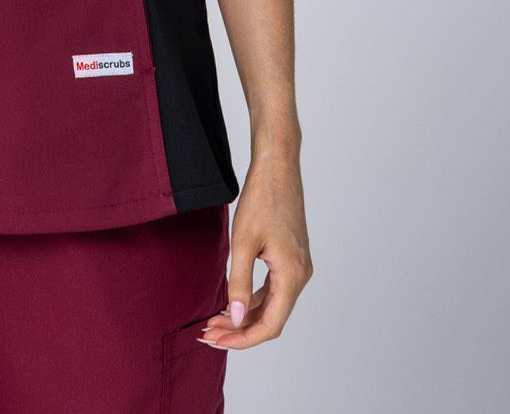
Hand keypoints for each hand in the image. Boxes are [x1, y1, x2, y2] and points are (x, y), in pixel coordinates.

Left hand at [198, 146, 312, 350]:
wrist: (277, 168)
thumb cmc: (262, 199)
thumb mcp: (243, 242)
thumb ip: (240, 283)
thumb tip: (237, 319)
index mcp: (292, 275)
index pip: (270, 325)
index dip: (243, 339)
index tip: (217, 342)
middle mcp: (301, 276)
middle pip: (271, 318)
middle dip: (240, 329)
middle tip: (208, 333)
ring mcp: (298, 267)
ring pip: (272, 305)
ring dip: (245, 316)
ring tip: (215, 321)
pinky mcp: (291, 258)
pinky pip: (273, 289)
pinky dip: (254, 300)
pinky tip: (232, 302)